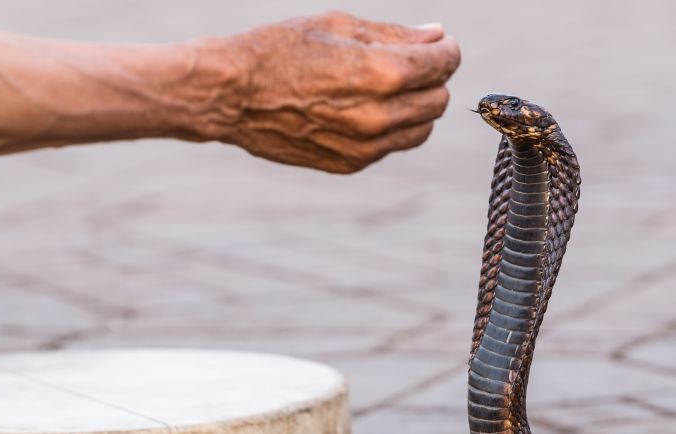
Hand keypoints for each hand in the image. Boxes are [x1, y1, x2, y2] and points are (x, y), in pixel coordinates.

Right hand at [195, 12, 459, 172]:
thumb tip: (437, 36)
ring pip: (420, 129)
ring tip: (384, 88)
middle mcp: (379, 116)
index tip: (435, 44)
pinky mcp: (349, 164)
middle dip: (431, 79)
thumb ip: (395, 34)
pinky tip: (360, 109)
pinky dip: (388, 129)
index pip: (443, 63)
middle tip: (407, 64)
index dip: (445, 49)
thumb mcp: (338, 27)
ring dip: (415, 107)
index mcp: (382, 73)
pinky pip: (390, 147)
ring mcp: (365, 147)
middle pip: (438, 100)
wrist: (230, 95)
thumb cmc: (279, 50)